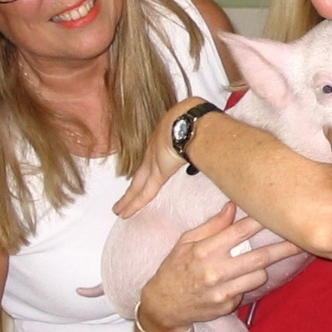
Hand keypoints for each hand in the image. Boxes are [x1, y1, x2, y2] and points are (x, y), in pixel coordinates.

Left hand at [114, 97, 211, 218]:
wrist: (189, 120)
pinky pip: (142, 193)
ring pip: (137, 185)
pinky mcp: (157, 175)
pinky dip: (133, 204)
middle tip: (123, 199)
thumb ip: (200, 135)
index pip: (153, 159)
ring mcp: (153, 162)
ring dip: (129, 198)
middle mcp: (154, 152)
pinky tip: (123, 213)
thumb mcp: (195, 126)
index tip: (143, 177)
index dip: (148, 170)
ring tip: (119, 210)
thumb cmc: (195, 118)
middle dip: (133, 187)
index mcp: (163, 140)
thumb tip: (211, 140)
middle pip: (141, 175)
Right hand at [138, 202, 303, 331]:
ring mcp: (222, 291)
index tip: (279, 213)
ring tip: (268, 258)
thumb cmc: (174, 268)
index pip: (240, 232)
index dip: (262, 221)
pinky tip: (238, 280)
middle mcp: (215, 271)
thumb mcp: (185, 242)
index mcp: (204, 250)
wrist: (162, 306)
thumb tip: (232, 206)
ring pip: (258, 275)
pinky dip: (247, 283)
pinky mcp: (226, 306)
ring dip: (265, 266)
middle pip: (259, 257)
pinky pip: (247, 291)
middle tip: (302, 241)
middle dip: (283, 248)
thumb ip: (211, 225)